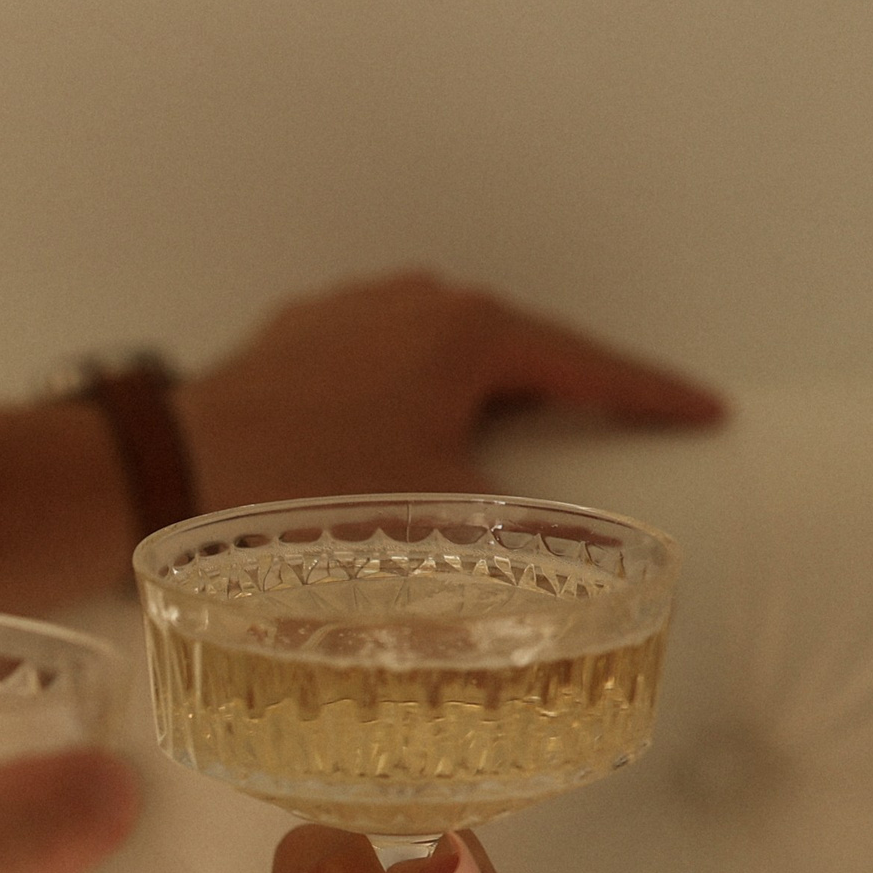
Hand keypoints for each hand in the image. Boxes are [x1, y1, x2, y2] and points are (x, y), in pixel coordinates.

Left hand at [175, 271, 724, 506]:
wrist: (169, 473)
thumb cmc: (302, 495)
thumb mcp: (435, 523)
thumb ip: (518, 536)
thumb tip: (580, 571)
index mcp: (465, 332)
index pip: (585, 365)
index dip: (648, 396)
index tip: (703, 411)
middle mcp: (412, 301)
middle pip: (519, 350)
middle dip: (569, 391)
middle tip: (622, 427)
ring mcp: (350, 313)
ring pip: (448, 353)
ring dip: (488, 395)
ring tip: (521, 440)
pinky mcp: (298, 338)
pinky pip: (387, 363)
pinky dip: (419, 399)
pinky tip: (414, 440)